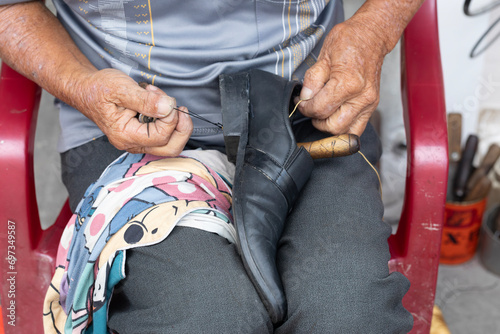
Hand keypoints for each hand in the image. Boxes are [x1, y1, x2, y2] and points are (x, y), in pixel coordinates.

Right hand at [74, 68, 192, 155]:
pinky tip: (158, 103)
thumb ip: (145, 101)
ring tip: (162, 99)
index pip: (161, 136)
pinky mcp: (143, 135)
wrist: (86, 89)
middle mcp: (132, 144)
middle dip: (181, 127)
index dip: (170, 118)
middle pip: (170, 148)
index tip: (165, 100)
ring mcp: (138, 141)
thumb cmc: (99, 88)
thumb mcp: (121, 88)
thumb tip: (168, 108)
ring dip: (175, 122)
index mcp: (125, 136)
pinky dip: (168, 120)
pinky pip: (164, 134)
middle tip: (179, 107)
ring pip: (170, 143)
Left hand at [297, 19, 385, 136]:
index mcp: (348, 83)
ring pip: (345, 132)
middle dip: (317, 120)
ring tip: (322, 112)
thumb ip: (312, 80)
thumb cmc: (349, 41)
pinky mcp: (372, 106)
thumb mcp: (324, 55)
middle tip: (311, 108)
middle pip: (333, 126)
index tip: (301, 102)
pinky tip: (334, 117)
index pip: (320, 109)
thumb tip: (305, 98)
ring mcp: (369, 103)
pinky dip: (343, 128)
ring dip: (329, 126)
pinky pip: (356, 129)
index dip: (306, 108)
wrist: (372, 36)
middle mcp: (362, 97)